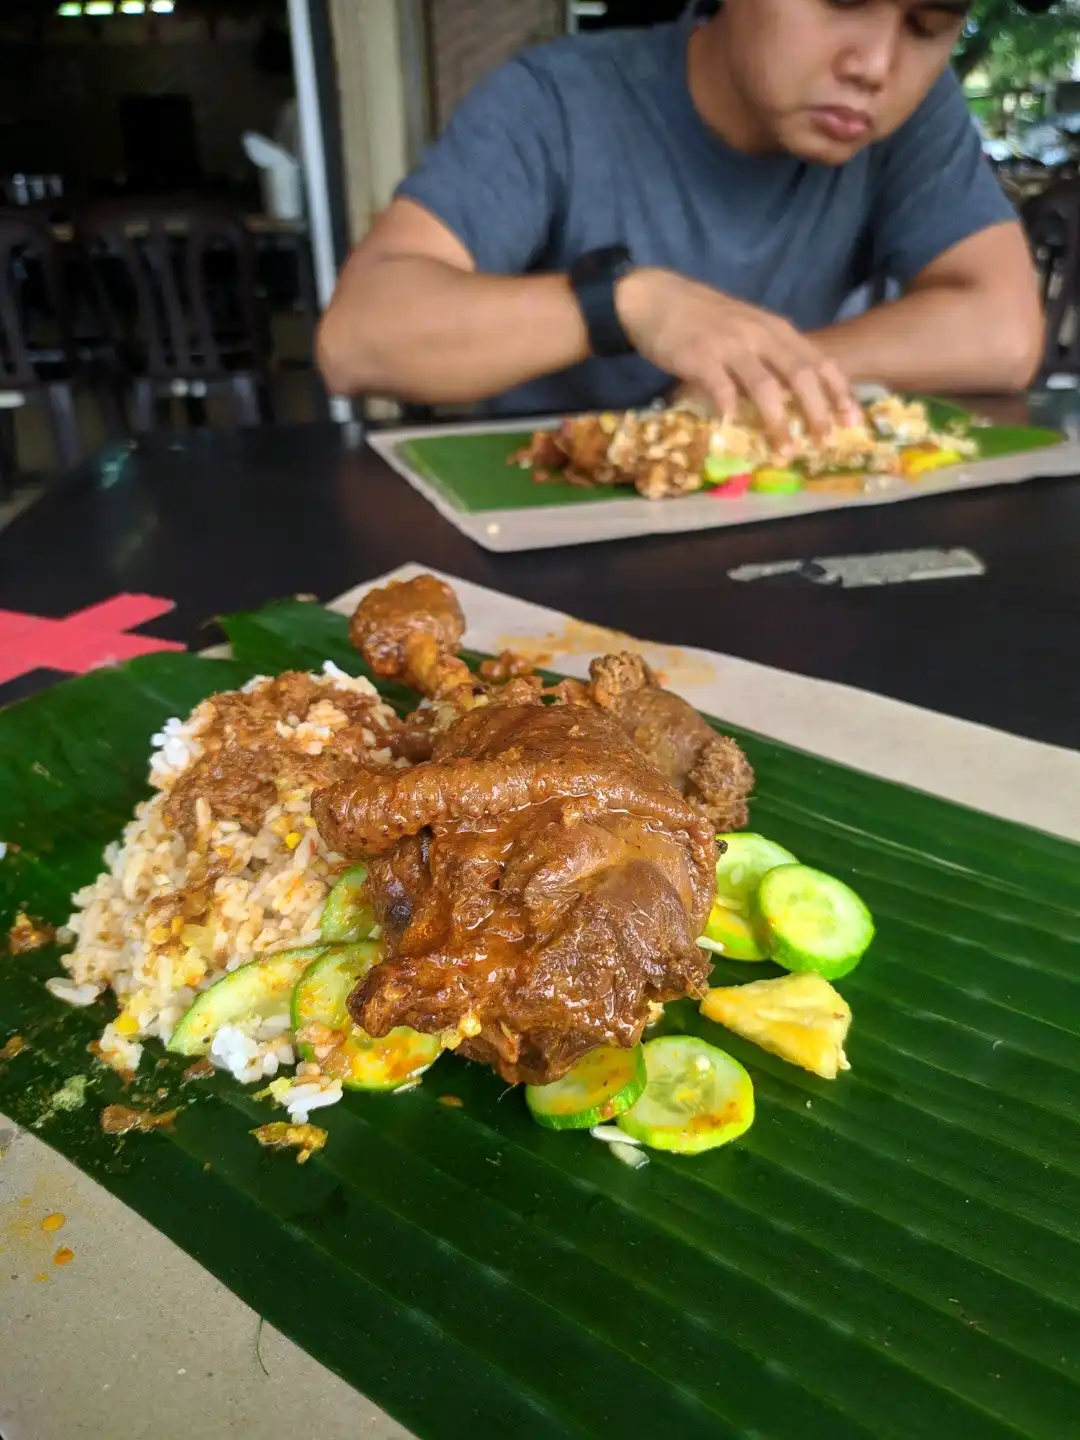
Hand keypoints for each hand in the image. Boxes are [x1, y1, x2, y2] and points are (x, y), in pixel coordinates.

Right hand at [616, 268, 858, 446]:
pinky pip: (721, 388)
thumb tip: (792, 393)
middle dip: (818, 411)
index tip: (853, 420)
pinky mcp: (700, 357)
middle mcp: (759, 335)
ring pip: (765, 387)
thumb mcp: (746, 328)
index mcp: (775, 329)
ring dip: (778, 422)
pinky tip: (734, 430)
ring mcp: (730, 346)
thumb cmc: (704, 317)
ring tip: (785, 450)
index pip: (818, 360)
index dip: (838, 391)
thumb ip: (769, 354)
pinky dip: (730, 411)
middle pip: (800, 375)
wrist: (656, 297)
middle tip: (826, 442)